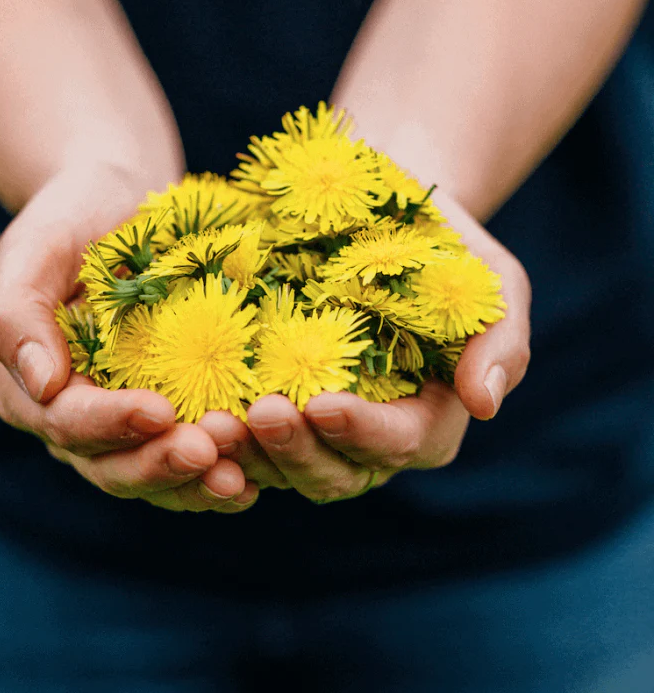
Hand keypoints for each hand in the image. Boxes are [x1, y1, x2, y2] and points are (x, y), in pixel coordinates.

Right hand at [0, 161, 258, 513]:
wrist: (118, 206)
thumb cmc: (69, 223)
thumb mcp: (33, 253)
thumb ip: (18, 316)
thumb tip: (43, 384)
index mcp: (34, 391)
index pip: (68, 422)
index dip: (112, 423)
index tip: (161, 411)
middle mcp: (76, 421)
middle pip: (112, 466)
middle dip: (160, 464)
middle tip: (209, 452)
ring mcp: (124, 425)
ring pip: (153, 475)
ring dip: (195, 483)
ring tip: (238, 480)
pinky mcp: (169, 414)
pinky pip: (187, 457)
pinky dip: (216, 471)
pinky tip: (253, 475)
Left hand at [239, 192, 530, 502]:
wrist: (382, 219)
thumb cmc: (445, 252)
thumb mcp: (492, 285)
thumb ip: (501, 344)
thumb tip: (485, 405)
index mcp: (426, 421)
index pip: (398, 444)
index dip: (362, 434)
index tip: (323, 404)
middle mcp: (367, 439)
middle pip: (333, 472)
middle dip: (295, 450)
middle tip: (258, 413)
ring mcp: (315, 427)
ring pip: (280, 466)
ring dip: (247, 453)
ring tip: (212, 422)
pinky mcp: (274, 402)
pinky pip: (245, 436)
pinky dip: (221, 436)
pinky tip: (190, 413)